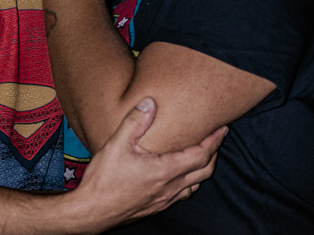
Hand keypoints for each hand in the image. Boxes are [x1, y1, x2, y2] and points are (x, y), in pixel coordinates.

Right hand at [68, 97, 225, 230]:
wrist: (91, 212)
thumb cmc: (103, 180)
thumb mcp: (117, 144)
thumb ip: (135, 121)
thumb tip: (150, 101)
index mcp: (165, 171)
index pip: (201, 155)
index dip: (214, 141)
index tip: (222, 128)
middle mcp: (169, 188)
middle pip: (204, 171)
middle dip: (214, 153)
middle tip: (217, 137)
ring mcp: (163, 200)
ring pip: (194, 185)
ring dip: (203, 169)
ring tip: (202, 154)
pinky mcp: (156, 207)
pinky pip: (182, 194)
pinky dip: (189, 182)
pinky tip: (179, 175)